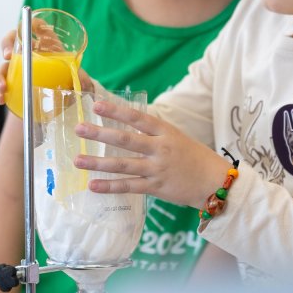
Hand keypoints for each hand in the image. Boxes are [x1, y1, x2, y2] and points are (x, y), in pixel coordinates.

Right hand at [0, 21, 88, 104]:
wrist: (58, 101)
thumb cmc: (68, 82)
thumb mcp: (76, 78)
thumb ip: (81, 79)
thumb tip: (83, 83)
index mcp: (46, 44)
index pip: (36, 25)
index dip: (30, 24)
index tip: (29, 35)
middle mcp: (30, 52)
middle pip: (13, 39)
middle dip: (7, 44)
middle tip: (8, 56)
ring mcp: (18, 67)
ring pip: (3, 64)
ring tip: (3, 88)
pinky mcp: (12, 82)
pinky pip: (1, 84)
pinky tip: (1, 99)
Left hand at [72, 100, 228, 208]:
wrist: (215, 182)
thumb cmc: (194, 157)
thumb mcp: (176, 137)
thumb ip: (153, 133)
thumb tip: (126, 124)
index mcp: (165, 131)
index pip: (137, 117)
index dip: (116, 111)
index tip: (96, 105)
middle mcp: (160, 148)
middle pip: (125, 139)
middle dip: (100, 134)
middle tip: (78, 129)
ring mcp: (157, 168)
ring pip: (123, 164)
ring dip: (98, 162)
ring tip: (78, 160)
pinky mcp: (156, 187)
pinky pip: (129, 186)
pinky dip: (110, 186)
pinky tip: (93, 185)